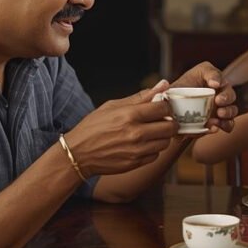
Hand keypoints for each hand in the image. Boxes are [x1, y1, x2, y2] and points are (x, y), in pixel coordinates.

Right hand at [64, 81, 179, 176]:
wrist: (77, 153)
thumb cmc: (93, 127)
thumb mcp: (113, 106)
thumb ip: (141, 96)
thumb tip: (162, 84)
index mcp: (129, 115)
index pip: (164, 108)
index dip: (165, 106)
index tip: (161, 108)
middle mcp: (136, 133)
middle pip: (170, 127)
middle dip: (169, 122)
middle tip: (161, 121)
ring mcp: (137, 150)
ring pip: (166, 142)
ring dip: (162, 137)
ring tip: (149, 133)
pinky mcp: (136, 163)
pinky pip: (156, 155)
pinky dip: (153, 150)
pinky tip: (141, 145)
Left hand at [172, 61, 237, 132]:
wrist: (172, 117)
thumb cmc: (173, 99)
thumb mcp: (170, 89)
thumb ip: (170, 87)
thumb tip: (166, 89)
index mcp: (207, 79)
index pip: (215, 74)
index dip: (216, 78)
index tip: (214, 84)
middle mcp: (218, 92)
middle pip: (229, 92)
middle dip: (226, 97)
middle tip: (218, 101)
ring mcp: (221, 108)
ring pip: (232, 109)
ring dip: (228, 112)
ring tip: (220, 115)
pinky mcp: (220, 122)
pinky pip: (228, 124)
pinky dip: (226, 126)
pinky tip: (215, 127)